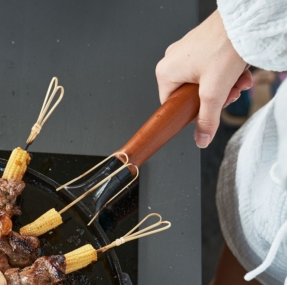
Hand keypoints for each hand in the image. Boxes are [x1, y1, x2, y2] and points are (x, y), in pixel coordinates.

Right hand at [155, 10, 251, 147]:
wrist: (244, 19)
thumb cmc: (224, 45)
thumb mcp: (214, 93)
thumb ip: (207, 120)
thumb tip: (201, 139)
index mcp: (165, 73)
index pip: (172, 106)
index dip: (192, 112)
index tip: (209, 110)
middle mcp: (172, 60)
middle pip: (190, 94)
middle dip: (214, 98)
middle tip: (229, 95)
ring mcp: (186, 51)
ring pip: (203, 81)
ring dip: (223, 86)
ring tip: (237, 83)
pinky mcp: (200, 45)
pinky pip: (210, 67)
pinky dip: (225, 72)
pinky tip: (237, 73)